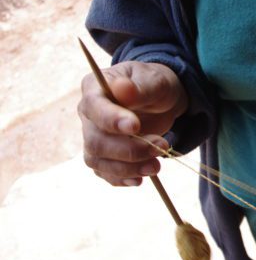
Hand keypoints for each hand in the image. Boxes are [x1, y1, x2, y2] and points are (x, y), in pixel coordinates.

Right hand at [78, 61, 188, 185]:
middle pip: (96, 141)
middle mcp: (88, 115)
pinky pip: (105, 172)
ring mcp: (94, 137)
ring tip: (156, 166)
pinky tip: (141, 179)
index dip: (111, 119)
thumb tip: (123, 89)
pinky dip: (122, 179)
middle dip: (130, 149)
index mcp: (95, 88)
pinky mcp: (104, 156)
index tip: (136, 126)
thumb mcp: (155, 81)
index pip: (93, 106)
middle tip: (161, 146)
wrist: (162, 101)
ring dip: (128, 168)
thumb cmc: (155, 85)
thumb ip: (140, 87)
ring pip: (98, 161)